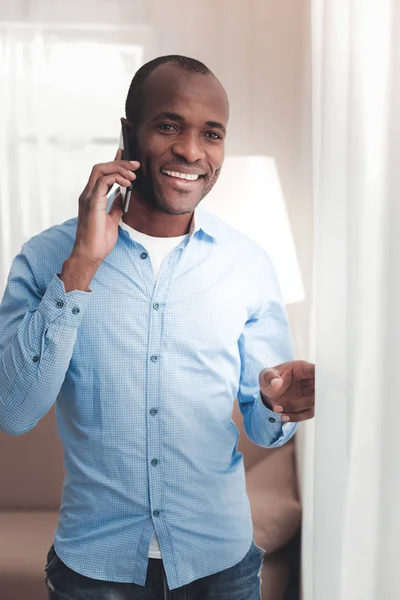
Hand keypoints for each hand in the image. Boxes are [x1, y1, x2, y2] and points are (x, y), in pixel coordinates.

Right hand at [72, 149, 139, 265]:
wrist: (91, 255)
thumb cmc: (99, 241)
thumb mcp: (112, 220)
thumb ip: (116, 207)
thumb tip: (124, 197)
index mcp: (92, 197)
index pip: (101, 172)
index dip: (114, 161)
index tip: (127, 156)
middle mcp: (87, 194)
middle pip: (101, 167)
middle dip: (119, 162)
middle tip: (136, 165)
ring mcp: (88, 197)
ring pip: (101, 170)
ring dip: (119, 169)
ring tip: (133, 176)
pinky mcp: (92, 202)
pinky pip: (103, 181)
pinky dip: (117, 178)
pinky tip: (128, 185)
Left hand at [259, 360, 314, 422]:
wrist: (269, 394)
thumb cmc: (270, 379)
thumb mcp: (265, 375)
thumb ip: (269, 377)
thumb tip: (276, 383)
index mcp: (302, 368)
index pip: (316, 370)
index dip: (321, 376)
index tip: (319, 384)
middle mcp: (310, 381)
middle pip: (320, 388)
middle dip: (309, 396)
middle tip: (294, 401)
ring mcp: (310, 394)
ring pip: (313, 403)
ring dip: (296, 408)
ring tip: (277, 408)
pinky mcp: (308, 406)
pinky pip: (308, 413)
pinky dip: (296, 416)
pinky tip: (284, 416)